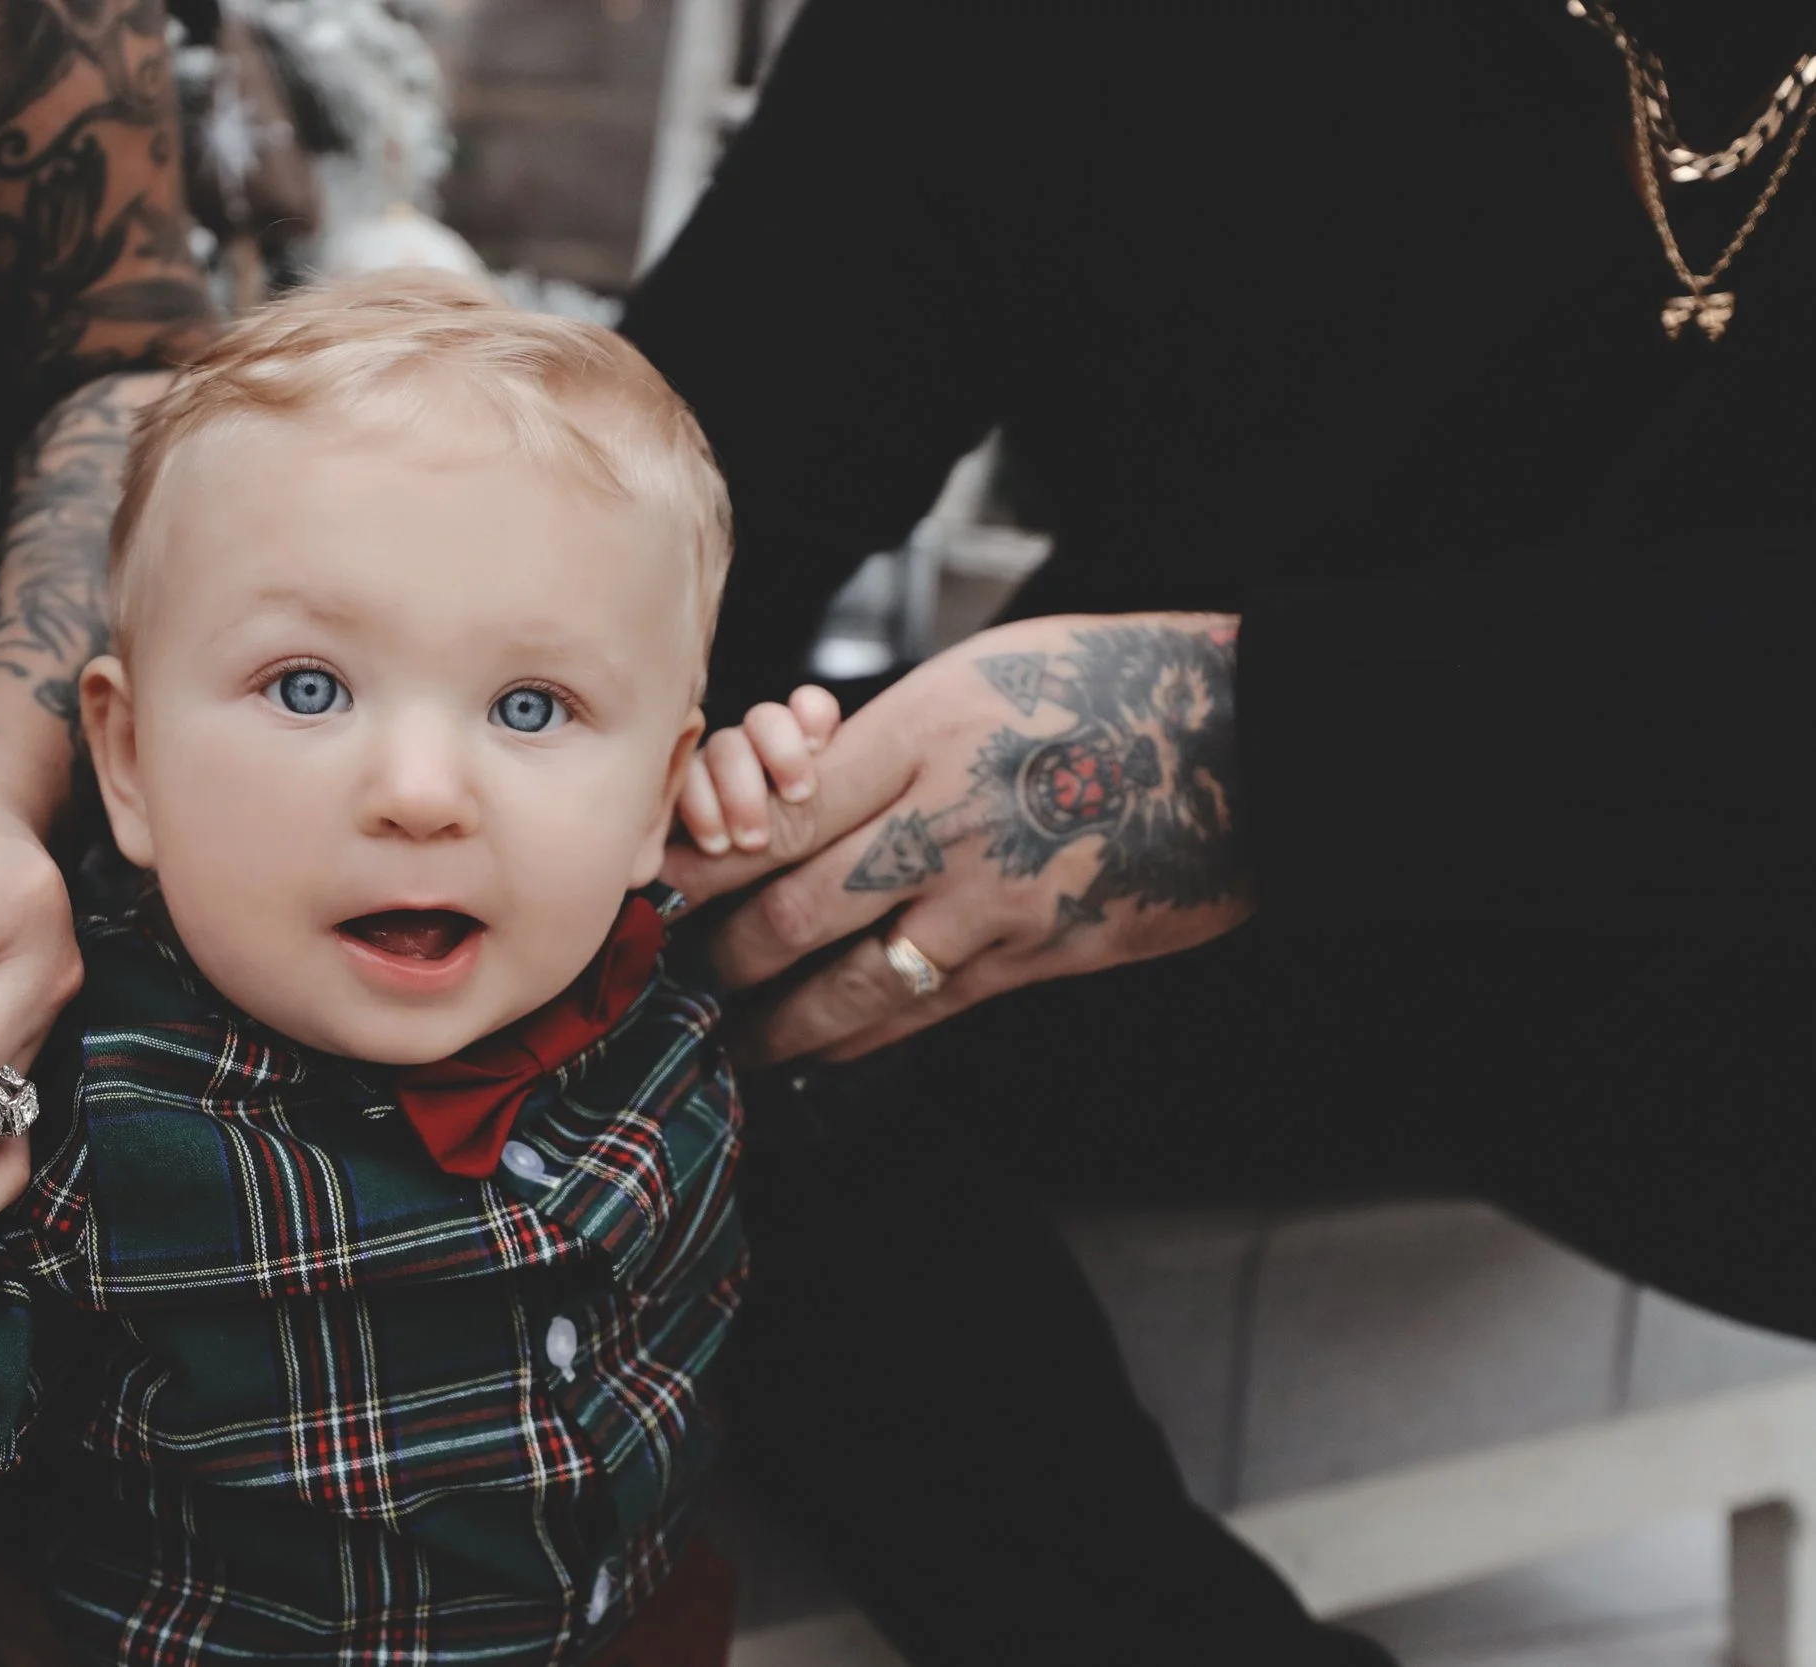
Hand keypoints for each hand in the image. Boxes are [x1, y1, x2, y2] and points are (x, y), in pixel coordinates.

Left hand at [661, 614, 1252, 1063]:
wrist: (1248, 742)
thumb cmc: (1109, 683)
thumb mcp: (980, 674)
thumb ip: (887, 739)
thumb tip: (796, 783)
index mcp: (922, 735)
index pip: (780, 810)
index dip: (702, 859)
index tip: (648, 885)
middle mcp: (947, 823)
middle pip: (798, 905)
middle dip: (722, 952)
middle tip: (669, 974)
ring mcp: (994, 899)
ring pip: (855, 979)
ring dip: (779, 1019)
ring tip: (729, 1040)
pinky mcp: (1038, 954)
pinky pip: (928, 1008)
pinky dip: (862, 1036)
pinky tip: (821, 1052)